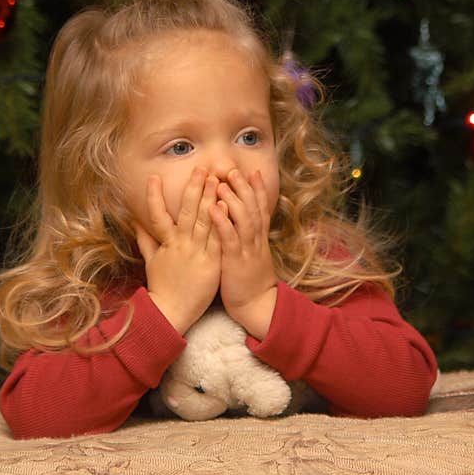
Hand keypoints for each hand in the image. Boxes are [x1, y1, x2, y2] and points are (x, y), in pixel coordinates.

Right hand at [134, 166, 221, 334]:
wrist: (172, 312)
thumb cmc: (162, 288)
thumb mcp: (151, 263)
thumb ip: (145, 241)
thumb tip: (134, 222)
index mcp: (166, 244)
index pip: (157, 215)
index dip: (154, 196)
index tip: (153, 177)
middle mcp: (180, 245)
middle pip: (187, 212)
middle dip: (194, 189)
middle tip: (201, 168)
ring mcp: (196, 254)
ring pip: (203, 221)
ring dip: (210, 198)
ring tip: (215, 179)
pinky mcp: (211, 264)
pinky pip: (217, 239)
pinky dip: (221, 223)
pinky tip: (226, 207)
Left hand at [209, 168, 278, 337]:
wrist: (257, 305)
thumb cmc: (249, 280)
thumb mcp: (252, 254)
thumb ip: (248, 236)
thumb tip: (240, 220)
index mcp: (258, 238)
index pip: (260, 208)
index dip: (257, 189)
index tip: (251, 171)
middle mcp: (255, 240)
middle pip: (252, 207)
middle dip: (243, 188)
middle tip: (233, 169)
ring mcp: (246, 250)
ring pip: (243, 219)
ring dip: (232, 200)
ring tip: (222, 183)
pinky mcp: (235, 261)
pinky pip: (229, 238)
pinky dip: (222, 222)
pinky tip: (213, 209)